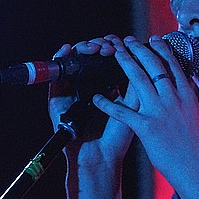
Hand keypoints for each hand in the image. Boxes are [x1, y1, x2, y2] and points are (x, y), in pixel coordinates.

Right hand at [49, 36, 137, 171]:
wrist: (101, 157)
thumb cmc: (119, 136)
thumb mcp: (134, 105)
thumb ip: (136, 82)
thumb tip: (143, 55)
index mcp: (108, 86)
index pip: (109, 59)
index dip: (115, 47)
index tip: (124, 41)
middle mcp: (90, 86)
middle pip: (92, 57)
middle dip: (101, 45)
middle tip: (109, 46)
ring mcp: (73, 91)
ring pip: (75, 61)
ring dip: (84, 48)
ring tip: (94, 47)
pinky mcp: (58, 99)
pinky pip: (55, 75)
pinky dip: (59, 59)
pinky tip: (67, 49)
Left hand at [92, 35, 198, 186]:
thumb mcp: (197, 118)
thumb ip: (188, 102)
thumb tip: (186, 92)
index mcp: (187, 96)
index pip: (173, 66)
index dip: (162, 49)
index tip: (154, 39)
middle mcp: (173, 99)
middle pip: (154, 66)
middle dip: (139, 49)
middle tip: (128, 40)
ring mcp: (159, 112)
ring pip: (138, 79)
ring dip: (124, 62)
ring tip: (114, 52)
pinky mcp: (146, 128)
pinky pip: (122, 112)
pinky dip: (107, 104)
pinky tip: (96, 98)